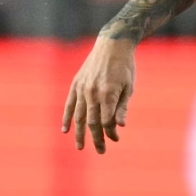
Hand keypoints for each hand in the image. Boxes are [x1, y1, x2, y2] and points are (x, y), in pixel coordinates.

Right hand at [62, 35, 136, 152]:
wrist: (112, 44)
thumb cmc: (125, 67)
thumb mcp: (129, 87)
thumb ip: (122, 107)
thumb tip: (120, 126)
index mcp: (108, 93)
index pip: (107, 121)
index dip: (110, 133)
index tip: (115, 139)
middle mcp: (92, 92)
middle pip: (92, 122)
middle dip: (96, 138)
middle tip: (101, 151)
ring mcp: (82, 88)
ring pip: (79, 116)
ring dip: (80, 133)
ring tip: (80, 147)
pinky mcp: (76, 84)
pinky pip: (69, 104)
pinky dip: (67, 118)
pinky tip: (65, 130)